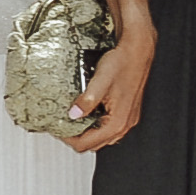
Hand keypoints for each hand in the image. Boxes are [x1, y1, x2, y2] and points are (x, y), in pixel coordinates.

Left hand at [68, 23, 155, 155]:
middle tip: (61, 125)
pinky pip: (108, 125)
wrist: (138, 50)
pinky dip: (95, 123)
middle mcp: (124, 123)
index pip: (86, 143)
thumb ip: (87, 101)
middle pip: (94, 144)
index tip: (56, 129)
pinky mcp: (126, 111)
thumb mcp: (100, 81)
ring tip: (71, 118)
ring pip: (101, 136)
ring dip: (85, 131)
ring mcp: (127, 118)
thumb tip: (73, 114)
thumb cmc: (123, 63)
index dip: (68, 138)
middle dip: (75, 137)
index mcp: (117, 121)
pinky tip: (86, 110)